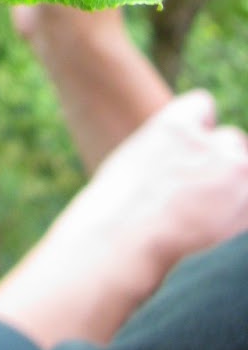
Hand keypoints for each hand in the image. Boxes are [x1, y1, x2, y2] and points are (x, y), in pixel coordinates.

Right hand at [0, 90, 247, 347]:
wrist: (122, 245)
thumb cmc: (114, 208)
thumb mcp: (135, 161)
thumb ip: (168, 151)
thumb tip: (182, 161)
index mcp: (175, 124)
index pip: (202, 105)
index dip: (200, 128)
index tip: (193, 149)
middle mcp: (210, 144)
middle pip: (232, 141)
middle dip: (222, 161)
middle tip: (200, 190)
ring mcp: (233, 177)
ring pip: (246, 172)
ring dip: (236, 189)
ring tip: (209, 216)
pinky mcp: (247, 211)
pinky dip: (240, 218)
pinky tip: (217, 234)